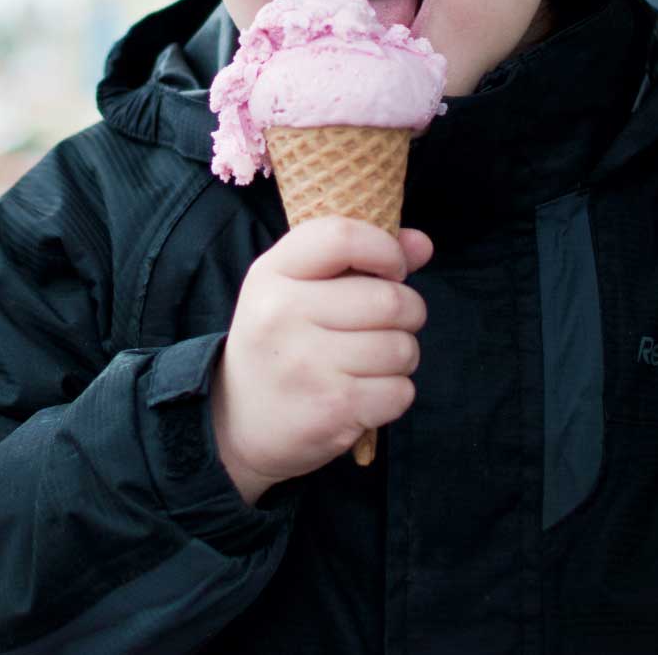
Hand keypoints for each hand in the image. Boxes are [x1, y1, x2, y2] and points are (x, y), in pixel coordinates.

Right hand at [211, 218, 433, 505]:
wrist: (235, 419)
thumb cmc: (279, 342)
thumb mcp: (296, 289)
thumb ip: (358, 259)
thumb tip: (422, 244)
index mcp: (271, 274)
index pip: (342, 237)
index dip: (384, 249)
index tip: (392, 269)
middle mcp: (282, 314)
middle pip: (390, 299)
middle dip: (408, 313)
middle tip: (388, 325)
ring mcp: (306, 364)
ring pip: (402, 348)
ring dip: (401, 356)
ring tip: (371, 361)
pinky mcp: (332, 408)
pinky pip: (401, 391)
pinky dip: (394, 393)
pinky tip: (364, 393)